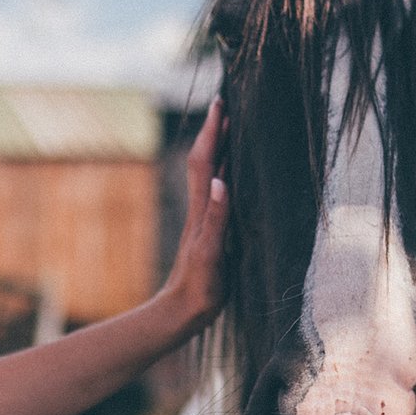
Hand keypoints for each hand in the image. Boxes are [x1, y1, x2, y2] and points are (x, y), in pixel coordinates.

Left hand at [152, 98, 229, 338]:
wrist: (182, 311)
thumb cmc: (199, 287)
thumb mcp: (211, 254)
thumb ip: (217, 218)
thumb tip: (222, 180)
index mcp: (203, 210)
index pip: (206, 161)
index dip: (212, 132)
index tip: (220, 103)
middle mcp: (203, 209)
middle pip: (206, 160)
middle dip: (215, 130)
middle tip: (225, 104)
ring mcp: (205, 219)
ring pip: (211, 173)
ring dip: (219, 147)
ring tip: (232, 126)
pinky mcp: (211, 231)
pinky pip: (218, 192)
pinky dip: (226, 172)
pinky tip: (233, 170)